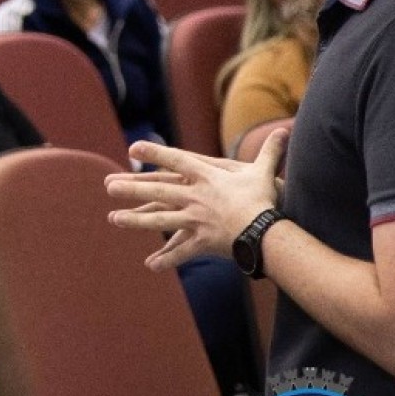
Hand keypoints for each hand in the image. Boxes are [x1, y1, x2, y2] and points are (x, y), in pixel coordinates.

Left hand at [104, 128, 287, 270]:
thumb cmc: (264, 199)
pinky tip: (150, 265)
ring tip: (114, 219)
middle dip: (132, 189)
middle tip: (109, 186)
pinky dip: (167, 259)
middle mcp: (196, 197)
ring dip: (136, 220)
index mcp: (207, 178)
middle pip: (158, 191)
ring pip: (160, 220)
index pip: (176, 160)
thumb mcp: (264, 171)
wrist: (268, 230)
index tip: (133, 149)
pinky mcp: (202, 241)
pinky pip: (181, 252)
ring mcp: (196, 220)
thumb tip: (285, 130)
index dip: (154, 154)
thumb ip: (270, 151)